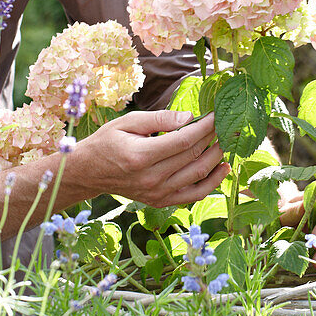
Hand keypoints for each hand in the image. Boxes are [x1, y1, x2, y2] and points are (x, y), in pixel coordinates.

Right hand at [75, 110, 229, 206]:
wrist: (90, 172)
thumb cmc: (107, 142)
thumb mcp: (127, 122)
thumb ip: (159, 119)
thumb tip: (189, 118)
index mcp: (141, 156)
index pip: (184, 140)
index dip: (205, 126)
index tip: (217, 114)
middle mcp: (151, 178)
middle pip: (194, 155)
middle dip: (213, 137)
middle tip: (223, 123)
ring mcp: (157, 193)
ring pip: (199, 175)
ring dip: (217, 156)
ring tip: (225, 140)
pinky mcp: (161, 201)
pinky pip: (194, 195)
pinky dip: (213, 182)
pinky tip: (223, 167)